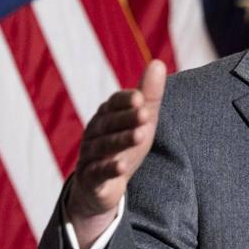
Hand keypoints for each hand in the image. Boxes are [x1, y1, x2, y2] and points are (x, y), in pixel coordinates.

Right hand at [67, 60, 166, 248]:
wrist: (102, 186)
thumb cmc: (125, 145)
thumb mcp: (141, 121)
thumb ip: (149, 95)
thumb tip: (158, 62)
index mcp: (106, 115)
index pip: (114, 103)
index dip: (125, 100)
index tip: (140, 97)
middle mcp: (95, 132)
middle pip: (110, 123)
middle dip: (127, 118)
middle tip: (145, 114)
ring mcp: (90, 155)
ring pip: (105, 146)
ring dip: (122, 140)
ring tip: (140, 136)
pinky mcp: (90, 179)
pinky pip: (98, 172)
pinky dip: (109, 169)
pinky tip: (121, 166)